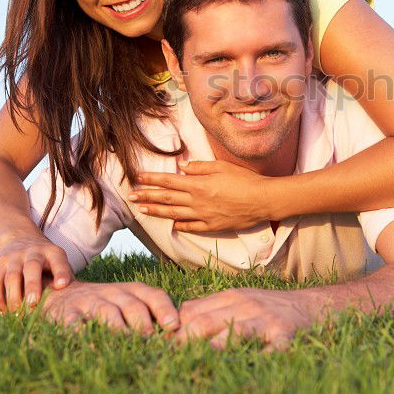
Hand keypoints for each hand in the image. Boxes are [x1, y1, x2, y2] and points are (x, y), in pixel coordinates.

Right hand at [0, 235, 73, 311]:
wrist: (21, 239)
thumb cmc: (46, 261)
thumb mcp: (58, 263)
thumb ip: (64, 278)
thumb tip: (69, 300)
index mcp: (52, 253)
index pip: (59, 261)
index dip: (61, 272)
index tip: (62, 285)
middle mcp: (33, 252)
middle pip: (32, 267)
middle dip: (32, 286)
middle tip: (32, 304)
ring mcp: (14, 256)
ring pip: (12, 275)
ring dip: (13, 296)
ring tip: (17, 313)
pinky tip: (3, 311)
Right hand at [42, 281, 179, 333]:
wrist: (60, 293)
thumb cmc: (105, 304)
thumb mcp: (127, 302)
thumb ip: (150, 313)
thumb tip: (179, 335)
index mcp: (131, 291)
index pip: (153, 296)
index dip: (165, 309)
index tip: (173, 326)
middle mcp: (113, 293)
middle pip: (132, 306)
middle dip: (144, 324)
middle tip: (153, 342)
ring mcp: (90, 302)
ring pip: (107, 313)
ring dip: (119, 330)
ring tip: (128, 346)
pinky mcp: (67, 314)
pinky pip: (75, 323)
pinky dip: (82, 333)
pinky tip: (91, 345)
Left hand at [129, 160, 273, 231]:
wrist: (262, 200)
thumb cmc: (244, 180)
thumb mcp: (222, 166)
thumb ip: (199, 167)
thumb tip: (182, 166)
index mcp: (198, 184)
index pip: (168, 181)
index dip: (151, 179)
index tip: (137, 178)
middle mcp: (197, 201)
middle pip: (167, 198)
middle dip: (147, 196)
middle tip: (131, 196)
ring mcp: (203, 216)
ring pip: (174, 214)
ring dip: (156, 211)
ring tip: (142, 210)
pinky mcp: (212, 226)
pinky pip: (191, 226)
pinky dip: (180, 225)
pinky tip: (171, 224)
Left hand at [175, 287, 318, 350]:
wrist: (311, 305)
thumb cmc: (268, 306)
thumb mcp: (238, 299)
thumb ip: (209, 306)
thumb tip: (176, 318)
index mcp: (230, 297)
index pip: (192, 312)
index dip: (173, 331)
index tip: (161, 348)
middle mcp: (245, 306)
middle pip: (205, 322)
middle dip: (184, 342)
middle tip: (171, 362)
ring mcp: (265, 320)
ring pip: (234, 332)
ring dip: (215, 348)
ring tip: (202, 362)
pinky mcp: (285, 335)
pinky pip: (272, 349)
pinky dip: (262, 359)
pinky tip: (252, 367)